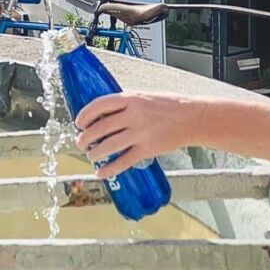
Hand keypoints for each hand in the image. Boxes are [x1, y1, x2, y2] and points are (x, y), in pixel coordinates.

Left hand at [73, 92, 197, 179]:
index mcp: (131, 99)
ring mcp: (140, 133)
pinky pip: (124, 161)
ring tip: (91, 155)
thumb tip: (101, 115)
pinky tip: (101, 172)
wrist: (191, 118)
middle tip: (81, 143)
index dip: (84, 115)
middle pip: (100, 128)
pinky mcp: (148, 149)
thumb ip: (124, 105)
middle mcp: (134, 115)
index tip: (79, 123)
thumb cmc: (167, 106)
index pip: (99, 105)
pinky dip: (109, 169)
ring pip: (108, 146)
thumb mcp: (143, 97)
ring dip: (94, 153)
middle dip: (85, 138)